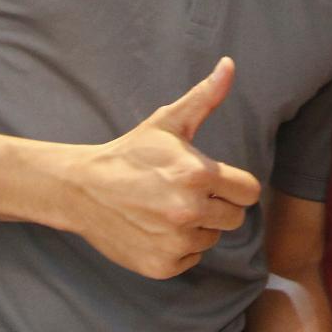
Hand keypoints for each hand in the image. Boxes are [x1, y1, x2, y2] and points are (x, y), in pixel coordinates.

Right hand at [61, 58, 261, 278]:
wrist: (81, 190)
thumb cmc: (131, 153)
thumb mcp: (168, 122)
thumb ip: (205, 98)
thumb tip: (229, 65)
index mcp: (198, 175)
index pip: (249, 191)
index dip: (233, 184)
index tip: (212, 180)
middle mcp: (190, 211)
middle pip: (235, 218)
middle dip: (217, 205)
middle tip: (186, 193)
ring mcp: (175, 242)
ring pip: (212, 238)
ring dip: (197, 227)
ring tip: (167, 209)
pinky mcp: (162, 266)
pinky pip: (191, 258)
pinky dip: (178, 248)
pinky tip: (156, 228)